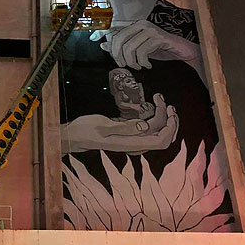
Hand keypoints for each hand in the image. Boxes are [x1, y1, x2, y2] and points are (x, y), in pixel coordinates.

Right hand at [61, 93, 178, 153]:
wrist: (73, 137)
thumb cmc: (85, 131)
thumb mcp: (101, 126)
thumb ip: (124, 127)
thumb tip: (145, 126)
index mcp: (131, 144)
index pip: (161, 140)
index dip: (170, 127)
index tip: (168, 109)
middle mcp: (135, 145)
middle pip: (164, 138)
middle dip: (170, 121)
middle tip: (166, 103)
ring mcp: (133, 141)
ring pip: (158, 133)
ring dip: (164, 118)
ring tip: (159, 99)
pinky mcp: (129, 136)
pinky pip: (150, 130)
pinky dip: (156, 119)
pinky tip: (151, 105)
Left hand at [91, 20, 201, 70]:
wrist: (181, 51)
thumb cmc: (160, 50)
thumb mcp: (138, 49)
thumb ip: (122, 47)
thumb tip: (104, 45)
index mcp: (135, 25)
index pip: (115, 30)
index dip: (104, 34)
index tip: (93, 40)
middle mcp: (141, 24)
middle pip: (119, 40)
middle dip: (119, 56)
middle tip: (126, 65)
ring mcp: (150, 30)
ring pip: (129, 48)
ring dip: (132, 62)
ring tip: (139, 66)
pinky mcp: (159, 38)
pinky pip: (142, 52)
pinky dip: (143, 63)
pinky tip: (148, 65)